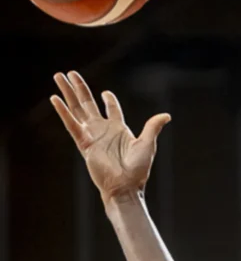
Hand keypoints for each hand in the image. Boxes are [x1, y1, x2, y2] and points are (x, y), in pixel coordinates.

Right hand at [50, 71, 169, 205]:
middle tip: (70, 73)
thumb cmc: (138, 170)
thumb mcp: (147, 144)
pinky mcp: (84, 143)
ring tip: (58, 76)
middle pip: (88, 104)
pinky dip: (63, 111)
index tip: (106, 93)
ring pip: (77, 109)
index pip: (112, 110)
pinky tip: (55, 98)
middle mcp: (103, 130)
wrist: (125, 187)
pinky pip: (72, 124)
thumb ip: (152, 127)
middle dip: (79, 88)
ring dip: (68, 93)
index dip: (109, 101)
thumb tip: (166, 115)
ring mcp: (92, 136)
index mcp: (119, 130)